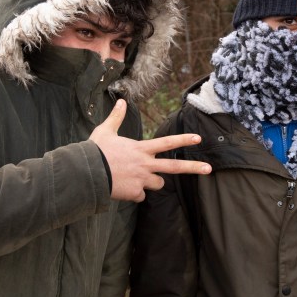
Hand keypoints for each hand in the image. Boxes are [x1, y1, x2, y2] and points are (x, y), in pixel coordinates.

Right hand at [90, 100, 211, 201]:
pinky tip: (123, 189)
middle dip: (194, 167)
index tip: (198, 138)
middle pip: (174, 167)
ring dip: (152, 182)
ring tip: (135, 178)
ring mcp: (141, 180)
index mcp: (141, 149)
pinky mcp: (134, 193)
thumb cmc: (95, 151)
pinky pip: (141, 196)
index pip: (167, 143)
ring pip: (158, 183)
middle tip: (209, 169)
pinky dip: (135, 194)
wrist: (86, 173)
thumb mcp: (105, 131)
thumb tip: (120, 101)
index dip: (183, 140)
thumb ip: (116, 117)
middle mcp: (145, 164)